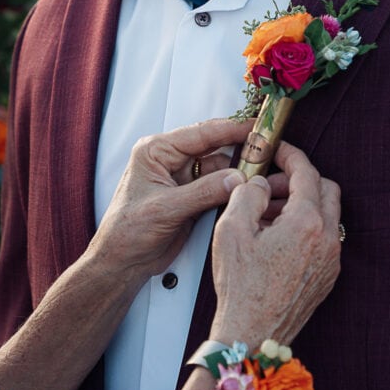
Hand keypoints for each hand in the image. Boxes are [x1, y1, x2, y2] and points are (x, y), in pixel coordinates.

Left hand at [90, 117, 253, 281]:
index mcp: (156, 151)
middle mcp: (170, 160)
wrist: (122, 262)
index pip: (200, 133)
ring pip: (219, 167)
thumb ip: (203, 192)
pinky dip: (234, 188)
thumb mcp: (166, 208)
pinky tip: (249, 187)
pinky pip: (218, 186)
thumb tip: (236, 178)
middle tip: (267, 146)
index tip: (255, 127)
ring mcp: (183, 178)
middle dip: (239, 147)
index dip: (230, 129)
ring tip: (263, 169)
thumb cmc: (127, 232)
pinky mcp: (192, 196)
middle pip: (213, 146)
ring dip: (239, 170)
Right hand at [209, 140, 340, 350]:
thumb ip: (246, 194)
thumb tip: (257, 183)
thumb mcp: (231, 230)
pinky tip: (274, 238)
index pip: (306, 173)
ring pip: (325, 214)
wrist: (252, 336)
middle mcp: (327, 240)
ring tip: (264, 213)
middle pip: (325, 189)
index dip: (290, 155)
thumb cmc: (240, 288)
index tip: (277, 150)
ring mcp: (330, 260)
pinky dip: (304, 227)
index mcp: (306, 223)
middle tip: (268, 185)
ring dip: (300, 204)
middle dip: (297, 180)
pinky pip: (323, 238)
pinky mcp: (327, 276)